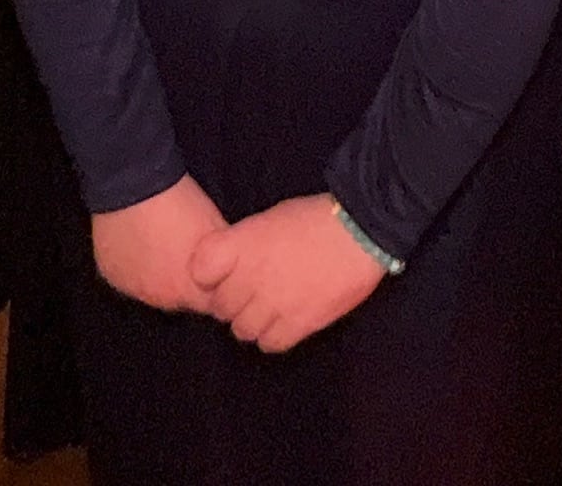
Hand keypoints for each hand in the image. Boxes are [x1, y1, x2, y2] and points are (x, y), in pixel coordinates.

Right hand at [91, 174, 225, 311]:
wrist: (135, 183)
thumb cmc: (182, 204)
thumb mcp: (214, 230)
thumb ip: (220, 260)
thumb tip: (227, 270)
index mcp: (189, 291)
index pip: (209, 305)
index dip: (211, 286)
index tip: (212, 271)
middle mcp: (160, 299)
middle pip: (178, 298)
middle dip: (183, 281)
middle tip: (184, 252)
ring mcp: (132, 289)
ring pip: (150, 289)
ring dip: (158, 274)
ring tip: (160, 244)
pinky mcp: (110, 275)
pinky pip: (127, 275)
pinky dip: (134, 264)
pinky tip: (139, 242)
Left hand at [190, 193, 385, 352]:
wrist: (360, 232)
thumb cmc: (315, 217)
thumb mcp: (271, 218)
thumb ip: (246, 244)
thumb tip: (236, 265)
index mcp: (242, 244)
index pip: (200, 270)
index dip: (208, 274)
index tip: (221, 272)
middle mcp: (251, 276)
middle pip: (221, 306)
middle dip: (232, 300)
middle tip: (250, 292)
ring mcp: (273, 303)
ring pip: (241, 330)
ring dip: (251, 320)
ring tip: (269, 307)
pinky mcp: (297, 325)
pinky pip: (268, 344)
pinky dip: (272, 336)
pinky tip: (284, 320)